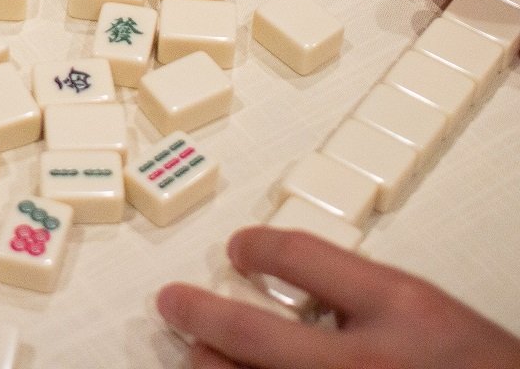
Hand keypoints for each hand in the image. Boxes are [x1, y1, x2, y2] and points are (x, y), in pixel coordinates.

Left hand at [158, 226, 519, 368]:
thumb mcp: (429, 313)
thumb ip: (364, 296)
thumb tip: (298, 286)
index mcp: (399, 310)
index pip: (301, 256)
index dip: (257, 247)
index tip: (239, 248)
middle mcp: (365, 364)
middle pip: (252, 334)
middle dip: (202, 314)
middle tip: (174, 302)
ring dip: (212, 367)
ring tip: (195, 353)